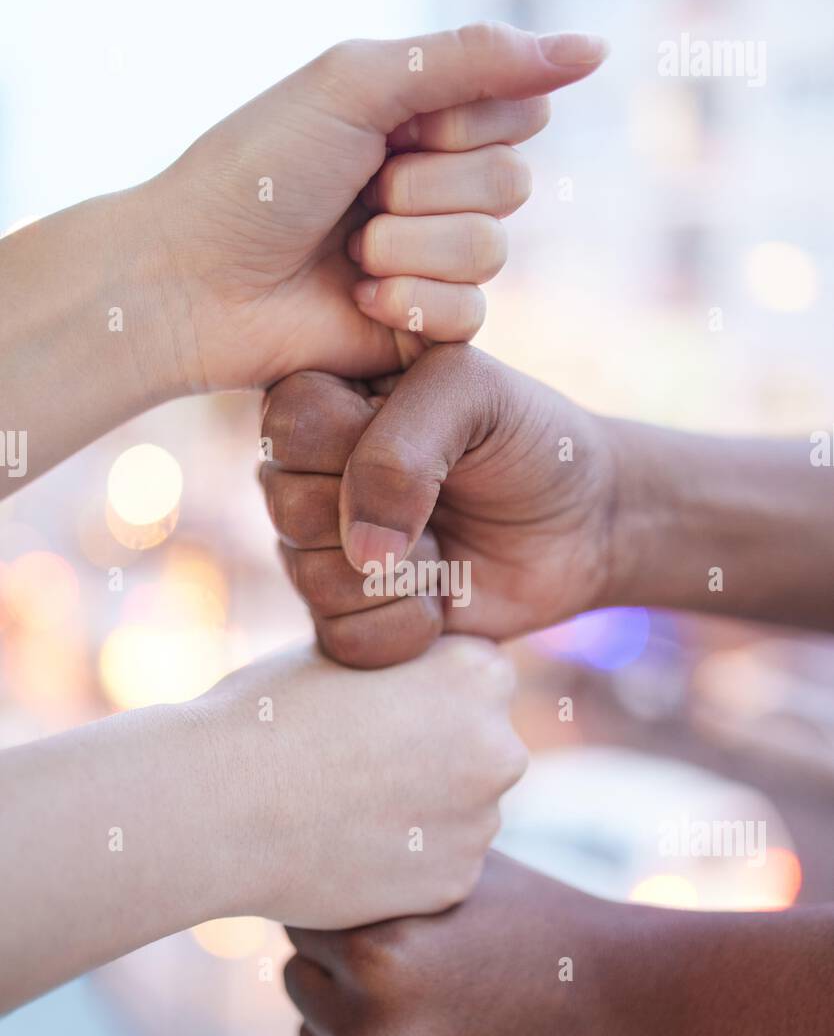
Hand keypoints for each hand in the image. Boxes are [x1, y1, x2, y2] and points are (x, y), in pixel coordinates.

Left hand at [140, 25, 606, 392]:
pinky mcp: (421, 329)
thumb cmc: (259, 176)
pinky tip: (355, 299)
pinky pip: (472, 314)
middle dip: (425, 187)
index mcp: (421, 117)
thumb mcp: (358, 85)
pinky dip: (411, 304)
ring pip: (492, 250)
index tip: (388, 127)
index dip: (458, 121)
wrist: (195, 282)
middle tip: (355, 194)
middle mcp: (434, 186)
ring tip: (345, 250)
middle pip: (511, 182)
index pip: (514, 108)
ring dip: (409, 247)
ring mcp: (430, 261)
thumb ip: (473, 58)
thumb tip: (596, 49)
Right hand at [198, 640, 526, 927]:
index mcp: (478, 673)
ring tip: (343, 806)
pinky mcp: (454, 882)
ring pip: (462, 810)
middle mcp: (499, 747)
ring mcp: (482, 821)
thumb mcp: (347, 652)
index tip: (374, 710)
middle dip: (436, 754)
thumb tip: (421, 668)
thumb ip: (404, 660)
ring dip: (422, 810)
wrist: (215, 806)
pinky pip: (438, 864)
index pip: (476, 679)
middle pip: (480, 746)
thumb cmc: (267, 714)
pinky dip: (404, 861)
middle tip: (358, 762)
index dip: (424, 693)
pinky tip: (347, 846)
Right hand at [261, 342, 617, 665]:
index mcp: (323, 397)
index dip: (360, 447)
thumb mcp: (474, 394)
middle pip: (290, 510)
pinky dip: (407, 628)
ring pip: (311, 581)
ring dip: (404, 574)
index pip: (290, 426)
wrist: (583, 524)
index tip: (432, 439)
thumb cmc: (528, 441)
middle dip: (386, 515)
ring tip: (446, 547)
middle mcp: (305, 475)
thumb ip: (401, 449)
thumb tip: (361, 552)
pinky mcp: (346, 617)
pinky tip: (442, 599)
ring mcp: (320, 550)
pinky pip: (341, 641)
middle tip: (445, 499)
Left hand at [283, 852, 659, 1035]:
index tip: (391, 909)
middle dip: (339, 969)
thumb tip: (302, 848)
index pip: (301, 920)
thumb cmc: (537, 922)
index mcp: (376, 956)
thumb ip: (376, 865)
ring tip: (438, 1006)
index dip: (347, 910)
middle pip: (300, 984)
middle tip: (417, 960)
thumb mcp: (456, 872)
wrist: (629, 1011)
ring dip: (356, 1027)